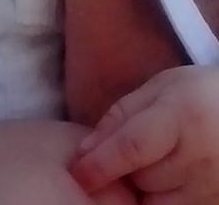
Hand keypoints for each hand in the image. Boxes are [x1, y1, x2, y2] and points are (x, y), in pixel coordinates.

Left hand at [71, 66, 218, 203]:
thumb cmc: (200, 95)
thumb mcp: (161, 88)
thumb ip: (122, 115)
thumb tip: (85, 150)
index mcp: (182, 116)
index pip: (133, 147)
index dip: (101, 164)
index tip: (77, 174)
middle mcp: (200, 156)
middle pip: (142, 179)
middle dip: (126, 171)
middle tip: (132, 154)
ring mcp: (213, 186)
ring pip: (158, 203)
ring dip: (146, 189)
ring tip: (156, 163)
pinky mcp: (216, 204)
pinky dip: (165, 199)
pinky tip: (170, 177)